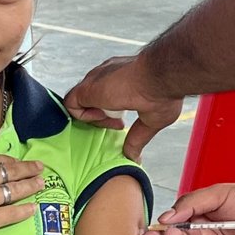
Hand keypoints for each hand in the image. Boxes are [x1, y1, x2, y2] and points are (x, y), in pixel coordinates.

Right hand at [0, 152, 45, 234]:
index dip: (10, 160)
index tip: (17, 162)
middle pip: (11, 171)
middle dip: (28, 168)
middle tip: (40, 167)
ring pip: (16, 190)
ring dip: (31, 186)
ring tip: (42, 183)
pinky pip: (12, 213)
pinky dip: (25, 210)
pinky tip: (33, 208)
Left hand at [65, 56, 181, 160]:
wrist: (160, 77)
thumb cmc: (163, 92)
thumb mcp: (151, 120)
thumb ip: (137, 138)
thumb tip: (134, 157)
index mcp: (122, 80)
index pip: (105, 95)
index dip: (109, 112)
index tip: (122, 123)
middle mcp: (106, 77)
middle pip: (91, 99)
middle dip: (101, 115)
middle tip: (118, 124)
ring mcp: (95, 81)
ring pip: (80, 102)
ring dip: (94, 117)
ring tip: (113, 122)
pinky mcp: (86, 88)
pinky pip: (71, 104)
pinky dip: (83, 116)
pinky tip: (102, 118)